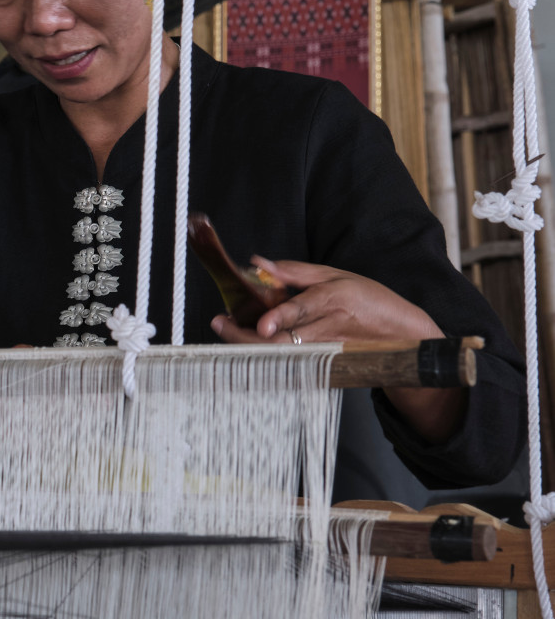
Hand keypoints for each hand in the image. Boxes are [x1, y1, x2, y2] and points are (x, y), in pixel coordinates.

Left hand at [209, 257, 442, 344]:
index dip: (280, 317)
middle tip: (220, 324)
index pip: (302, 309)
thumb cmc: (370, 299)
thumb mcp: (336, 275)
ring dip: (253, 344)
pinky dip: (268, 353)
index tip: (263, 324)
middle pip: (284, 338)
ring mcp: (327, 347)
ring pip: (284, 351)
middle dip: (248, 334)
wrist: (403, 334)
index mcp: (332, 299)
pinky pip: (292, 359)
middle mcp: (328, 326)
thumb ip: (295, 271)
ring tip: (228, 330)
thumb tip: (259, 263)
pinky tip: (249, 344)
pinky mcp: (326, 361)